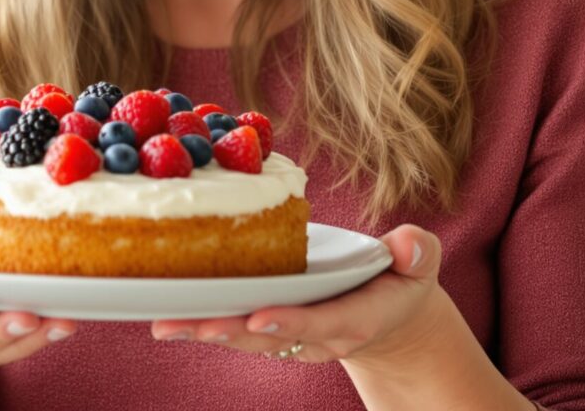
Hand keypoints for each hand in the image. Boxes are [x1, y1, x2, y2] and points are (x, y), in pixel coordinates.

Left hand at [148, 224, 448, 366]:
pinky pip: (235, 327)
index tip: (261, 316)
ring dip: (205, 330)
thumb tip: (409, 246)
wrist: (389, 317)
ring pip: (245, 337)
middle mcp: (317, 334)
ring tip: (164, 323)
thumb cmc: (401, 281)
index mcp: (355, 317)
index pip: (322, 322)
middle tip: (194, 324)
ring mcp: (291, 335)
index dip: (292, 321)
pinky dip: (202, 322)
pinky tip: (165, 315)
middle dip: (232, 331)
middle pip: (271, 336)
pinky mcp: (269, 327)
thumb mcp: (420, 265)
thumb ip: (417, 254)